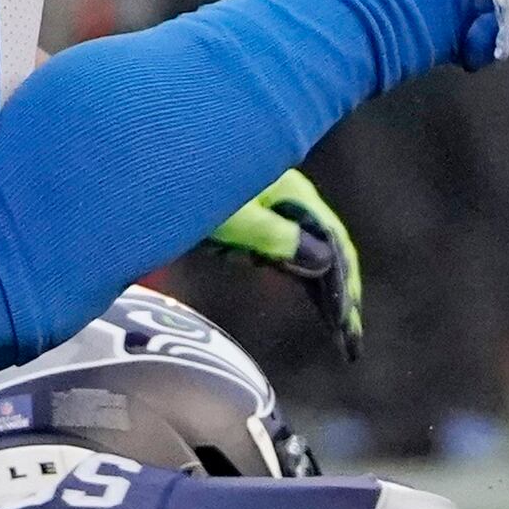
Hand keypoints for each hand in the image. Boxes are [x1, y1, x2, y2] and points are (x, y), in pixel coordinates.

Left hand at [206, 167, 363, 353]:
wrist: (158, 166)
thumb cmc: (189, 185)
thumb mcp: (232, 218)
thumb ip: (275, 237)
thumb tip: (325, 261)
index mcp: (293, 193)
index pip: (334, 242)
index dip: (345, 283)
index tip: (348, 324)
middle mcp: (290, 199)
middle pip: (327, 250)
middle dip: (341, 295)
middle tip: (350, 342)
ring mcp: (272, 207)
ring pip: (309, 254)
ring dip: (324, 291)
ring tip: (339, 330)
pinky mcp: (253, 217)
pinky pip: (285, 251)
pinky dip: (300, 277)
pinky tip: (313, 298)